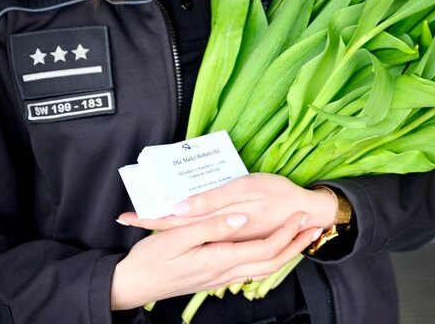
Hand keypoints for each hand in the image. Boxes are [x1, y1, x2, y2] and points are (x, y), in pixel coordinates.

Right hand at [111, 212, 321, 309]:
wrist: (133, 286)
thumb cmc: (150, 261)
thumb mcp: (177, 239)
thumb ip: (211, 227)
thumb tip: (240, 219)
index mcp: (218, 260)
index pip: (264, 249)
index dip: (286, 233)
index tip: (299, 216)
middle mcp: (224, 273)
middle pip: (271, 262)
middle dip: (296, 245)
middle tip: (313, 228)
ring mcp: (219, 278)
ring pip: (262, 269)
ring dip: (285, 253)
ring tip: (299, 238)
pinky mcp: (213, 277)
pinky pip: (249, 270)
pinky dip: (266, 259)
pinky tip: (267, 250)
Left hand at [117, 173, 337, 241]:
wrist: (308, 212)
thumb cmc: (278, 195)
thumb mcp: (244, 190)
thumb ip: (210, 202)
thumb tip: (180, 208)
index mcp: (218, 226)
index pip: (176, 224)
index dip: (152, 220)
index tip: (128, 216)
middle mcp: (217, 239)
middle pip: (178, 232)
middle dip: (151, 227)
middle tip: (127, 219)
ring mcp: (225, 244)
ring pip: (189, 237)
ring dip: (166, 231)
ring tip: (144, 223)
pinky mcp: (233, 244)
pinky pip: (204, 240)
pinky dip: (190, 234)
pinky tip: (181, 228)